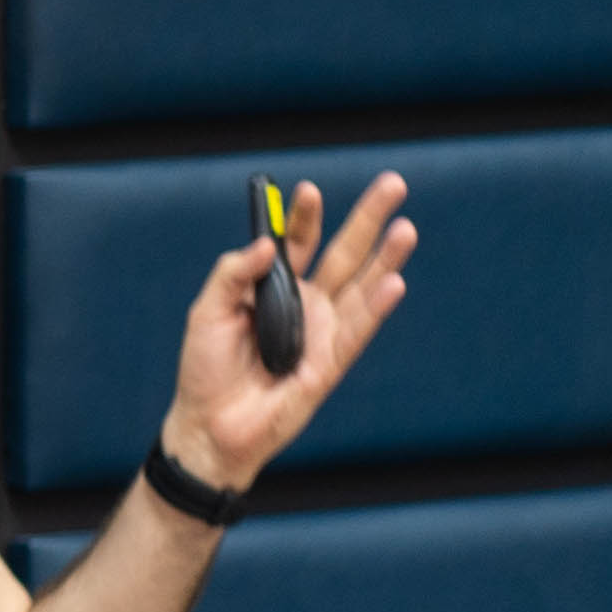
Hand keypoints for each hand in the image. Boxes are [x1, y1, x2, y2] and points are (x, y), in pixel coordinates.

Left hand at [166, 172, 414, 491]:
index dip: (304, 216)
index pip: (298, 241)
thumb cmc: (206, 370)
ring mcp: (323, 332)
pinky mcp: (331, 363)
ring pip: (362, 287)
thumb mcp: (207, 311)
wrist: (209, 426)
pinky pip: (358, 330)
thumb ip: (233, 273)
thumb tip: (267, 243)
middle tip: (394, 185)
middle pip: (345, 254)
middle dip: (368, 220)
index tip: (307, 189)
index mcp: (276, 289)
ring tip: (406, 228)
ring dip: (386, 258)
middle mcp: (308, 305)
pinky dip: (376, 306)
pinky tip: (394, 281)